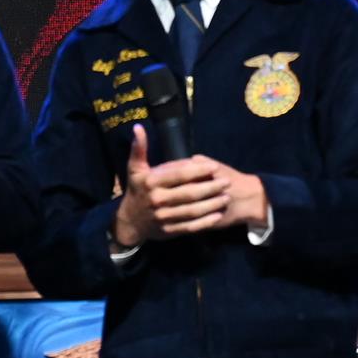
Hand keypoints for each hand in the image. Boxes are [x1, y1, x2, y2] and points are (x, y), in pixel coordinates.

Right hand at [109, 128, 268, 246]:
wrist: (130, 222)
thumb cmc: (137, 190)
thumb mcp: (135, 169)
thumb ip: (139, 149)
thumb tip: (138, 127)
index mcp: (151, 182)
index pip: (178, 175)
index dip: (198, 170)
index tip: (214, 166)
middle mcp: (158, 200)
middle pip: (189, 193)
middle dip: (210, 187)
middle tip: (227, 182)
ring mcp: (164, 217)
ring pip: (192, 211)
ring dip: (212, 204)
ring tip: (226, 197)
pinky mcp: (170, 231)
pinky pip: (191, 226)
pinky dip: (206, 222)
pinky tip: (218, 215)